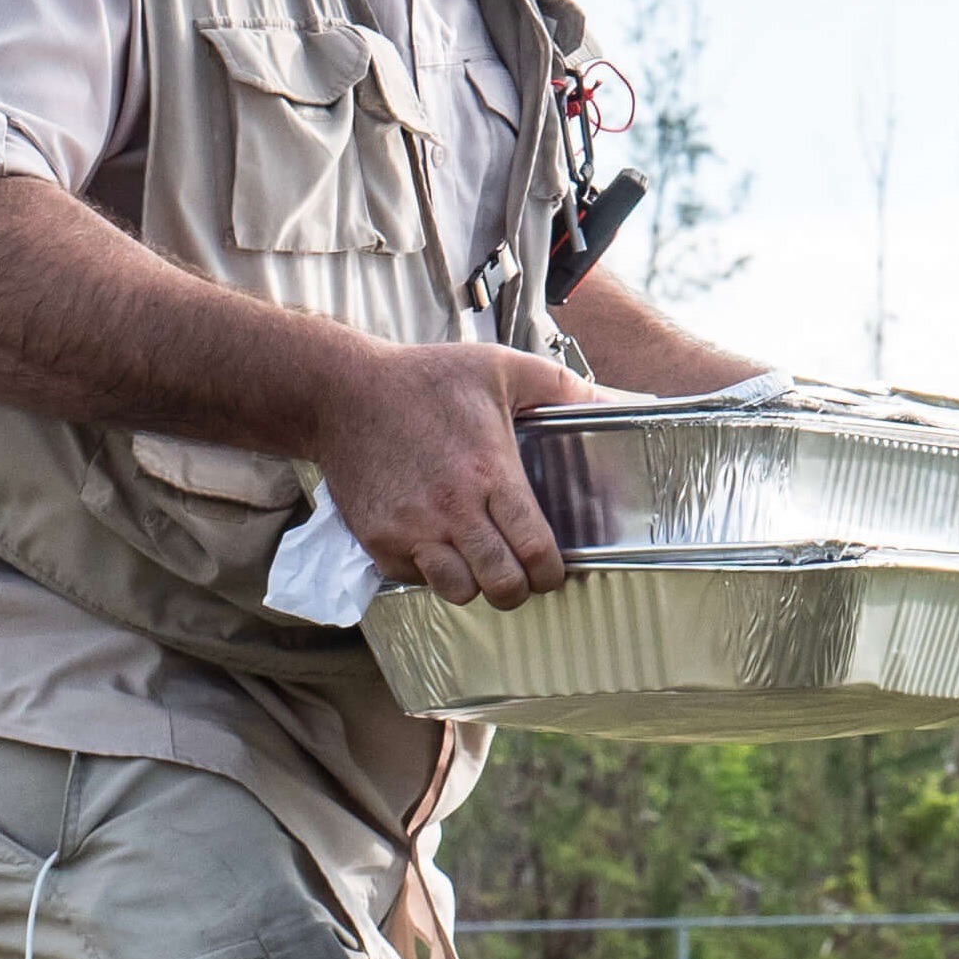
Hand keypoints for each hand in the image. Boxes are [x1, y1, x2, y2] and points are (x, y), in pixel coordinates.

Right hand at [310, 340, 601, 606]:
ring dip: (475, 585)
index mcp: (490, 473)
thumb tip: (616, 400)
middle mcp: (452, 509)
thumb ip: (560, 386)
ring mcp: (411, 529)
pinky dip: (431, 573)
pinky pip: (416, 579)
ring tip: (477, 564)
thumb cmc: (424, 379)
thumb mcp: (500, 366)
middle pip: (503, 585)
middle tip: (519, 573)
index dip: (552, 572)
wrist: (343, 393)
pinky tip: (437, 547)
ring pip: (460, 592)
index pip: (536, 551)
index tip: (551, 568)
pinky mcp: (379, 540)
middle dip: (519, 587)